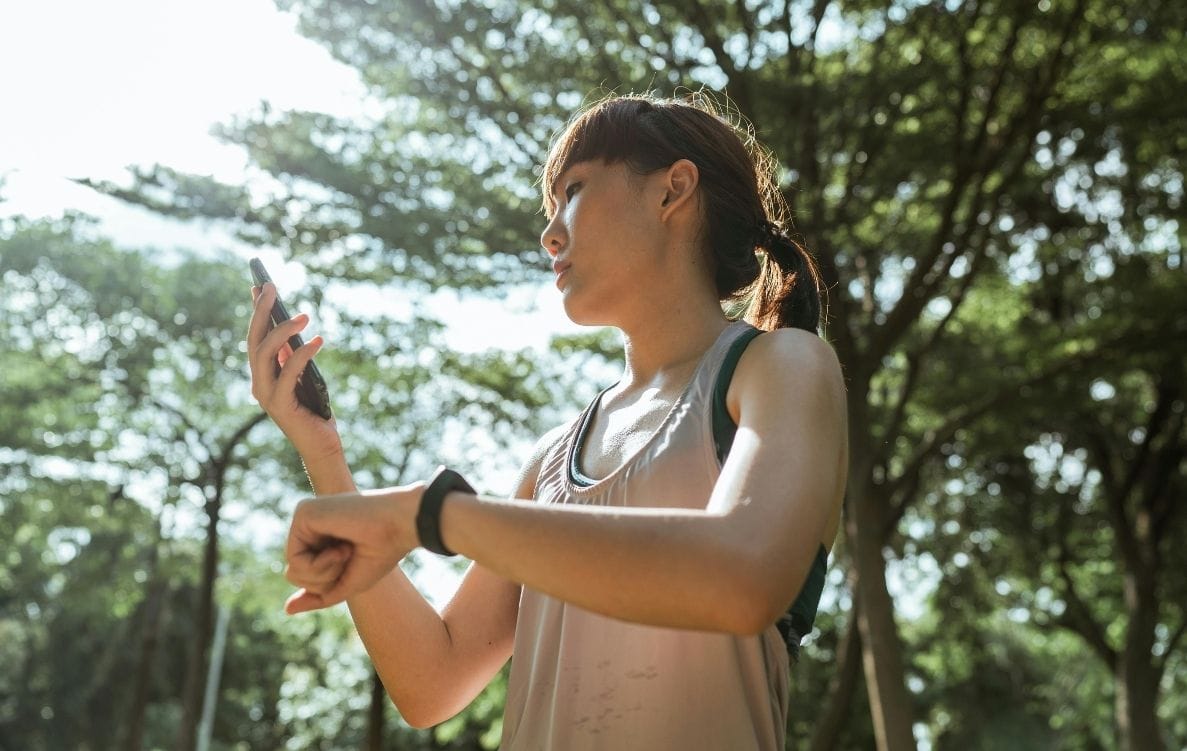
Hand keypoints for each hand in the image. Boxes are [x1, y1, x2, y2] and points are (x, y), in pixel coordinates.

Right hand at [247, 283, 341, 459]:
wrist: (321, 446)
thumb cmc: (315, 411)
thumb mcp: (304, 377)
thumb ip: (293, 357)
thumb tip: (292, 327)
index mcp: (262, 375)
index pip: (256, 336)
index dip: (257, 311)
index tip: (261, 285)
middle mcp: (258, 383)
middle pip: (254, 340)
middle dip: (262, 311)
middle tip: (272, 286)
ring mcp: (265, 395)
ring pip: (264, 354)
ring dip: (282, 330)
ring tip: (304, 315)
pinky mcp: (279, 405)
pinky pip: (288, 373)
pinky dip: (302, 354)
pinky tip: (317, 341)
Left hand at [283, 485, 421, 613]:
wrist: (400, 525)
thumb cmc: (381, 552)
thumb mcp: (348, 583)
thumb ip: (318, 595)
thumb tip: (287, 609)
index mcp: (319, 538)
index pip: (303, 577)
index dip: (328, 583)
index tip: (352, 562)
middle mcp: (308, 526)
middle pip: (294, 575)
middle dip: (324, 581)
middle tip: (349, 558)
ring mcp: (304, 517)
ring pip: (293, 571)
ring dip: (324, 573)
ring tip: (345, 552)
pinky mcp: (303, 513)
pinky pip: (295, 561)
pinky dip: (321, 565)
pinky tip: (341, 549)